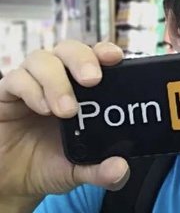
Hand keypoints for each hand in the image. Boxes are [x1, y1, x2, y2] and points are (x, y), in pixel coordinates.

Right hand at [0, 40, 129, 201]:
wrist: (13, 180)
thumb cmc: (50, 161)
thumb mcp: (78, 168)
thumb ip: (99, 169)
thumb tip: (120, 170)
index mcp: (82, 87)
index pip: (95, 56)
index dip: (105, 51)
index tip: (116, 58)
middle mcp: (58, 77)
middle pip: (69, 48)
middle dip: (83, 59)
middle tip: (93, 80)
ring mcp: (32, 82)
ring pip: (42, 58)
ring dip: (56, 81)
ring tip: (66, 110)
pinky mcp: (7, 93)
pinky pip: (16, 78)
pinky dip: (31, 89)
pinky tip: (42, 108)